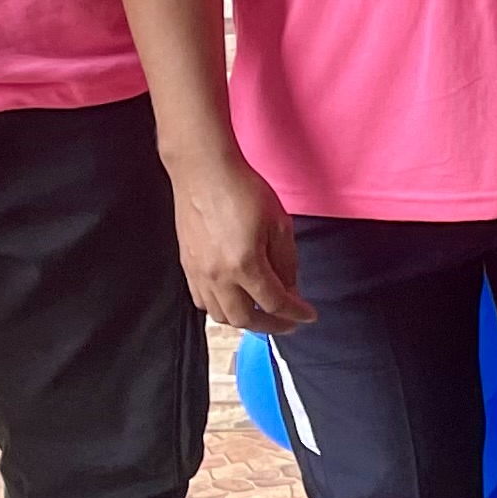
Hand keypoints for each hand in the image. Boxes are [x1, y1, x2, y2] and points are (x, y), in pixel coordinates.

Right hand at [170, 149, 308, 331]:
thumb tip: (289, 289)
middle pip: (245, 319)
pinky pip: (202, 301)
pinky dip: (221, 309)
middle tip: (288, 322)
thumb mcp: (279, 224)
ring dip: (244, 320)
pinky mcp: (187, 266)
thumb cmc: (243, 190)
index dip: (295, 314)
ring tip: (263, 313)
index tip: (308, 316)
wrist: (204, 172)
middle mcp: (218, 276)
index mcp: (245, 265)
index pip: (274, 303)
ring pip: (221, 315)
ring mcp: (198, 273)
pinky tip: (235, 300)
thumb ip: (286, 262)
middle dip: (271, 326)